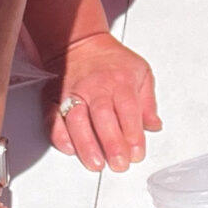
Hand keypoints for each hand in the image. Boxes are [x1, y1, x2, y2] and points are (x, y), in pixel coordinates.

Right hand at [48, 29, 161, 171]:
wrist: (81, 44)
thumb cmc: (113, 61)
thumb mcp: (141, 72)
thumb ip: (148, 102)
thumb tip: (154, 126)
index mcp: (120, 81)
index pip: (128, 110)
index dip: (133, 134)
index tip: (136, 153)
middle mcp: (96, 87)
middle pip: (103, 117)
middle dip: (112, 143)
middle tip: (119, 164)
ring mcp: (73, 93)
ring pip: (78, 121)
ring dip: (86, 145)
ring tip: (97, 163)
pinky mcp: (54, 98)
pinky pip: (53, 118)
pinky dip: (59, 135)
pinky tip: (70, 148)